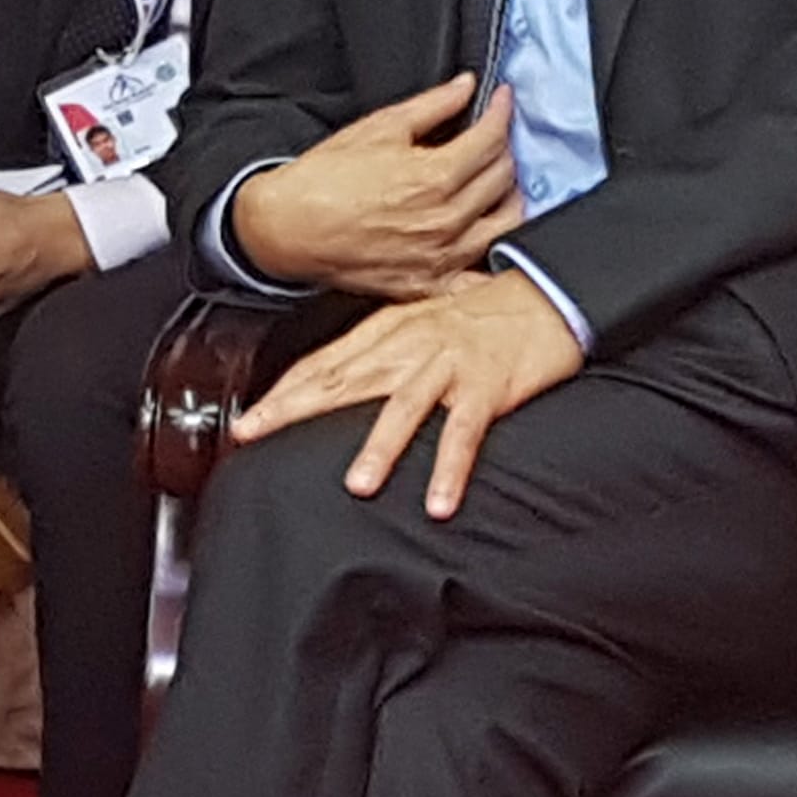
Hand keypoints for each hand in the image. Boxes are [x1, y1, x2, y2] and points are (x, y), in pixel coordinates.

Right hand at [216, 74, 523, 300]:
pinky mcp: (428, 285)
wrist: (284, 228)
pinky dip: (493, 255)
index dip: (502, 112)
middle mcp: (444, 220)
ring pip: (506, 224)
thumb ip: (431, 106)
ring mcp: (440, 258)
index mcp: (434, 177)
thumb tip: (466, 86)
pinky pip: (480, 275)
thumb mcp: (377, 128)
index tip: (501, 101)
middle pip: (504, 178)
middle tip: (494, 137)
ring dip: (510, 197)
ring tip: (496, 182)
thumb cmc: (322, 180)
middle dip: (504, 149)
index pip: (492, 139)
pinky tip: (487, 236)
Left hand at [237, 265, 585, 520]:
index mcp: (389, 332)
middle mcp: (410, 346)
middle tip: (255, 435)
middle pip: (343, 380)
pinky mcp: (488, 388)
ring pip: (403, 408)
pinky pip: (465, 433)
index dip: (282, 390)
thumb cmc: (484, 313)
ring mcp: (449, 367)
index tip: (248, 419)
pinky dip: (451, 468)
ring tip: (356, 484)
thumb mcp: (419, 320)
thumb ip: (378, 350)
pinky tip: (439, 501)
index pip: (324, 362)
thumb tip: (337, 378)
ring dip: (378, 448)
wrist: (548, 295)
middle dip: (293, 409)